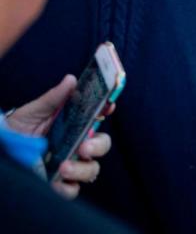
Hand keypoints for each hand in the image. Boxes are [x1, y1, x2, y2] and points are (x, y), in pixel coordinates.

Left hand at [5, 75, 112, 198]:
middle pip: (102, 145)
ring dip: (83, 169)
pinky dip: (67, 187)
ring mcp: (70, 165)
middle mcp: (77, 145)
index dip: (107, 110)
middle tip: (84, 146)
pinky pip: (72, 190)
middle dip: (98, 145)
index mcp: (75, 125)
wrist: (0, 147)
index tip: (109, 106)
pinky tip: (56, 181)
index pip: (98, 117)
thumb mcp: (34, 111)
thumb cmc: (18, 128)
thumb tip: (71, 80)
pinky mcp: (58, 184)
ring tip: (64, 167)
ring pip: (92, 169)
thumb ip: (53, 98)